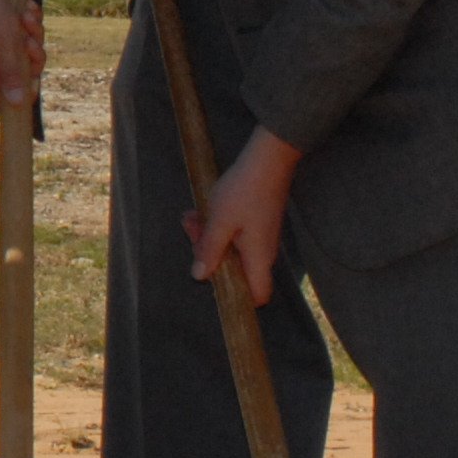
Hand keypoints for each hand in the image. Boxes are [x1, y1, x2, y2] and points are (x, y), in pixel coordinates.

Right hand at [0, 0, 44, 116]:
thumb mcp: (5, 44)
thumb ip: (11, 74)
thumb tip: (16, 103)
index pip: (7, 103)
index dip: (26, 92)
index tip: (34, 75)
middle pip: (23, 75)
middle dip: (33, 54)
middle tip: (28, 36)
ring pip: (26, 54)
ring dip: (33, 34)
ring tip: (26, 14)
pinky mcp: (1, 40)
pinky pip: (22, 39)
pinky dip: (28, 25)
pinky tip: (26, 9)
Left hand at [187, 128, 301, 303]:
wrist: (266, 160)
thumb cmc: (243, 192)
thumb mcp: (219, 222)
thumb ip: (209, 251)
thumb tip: (199, 277)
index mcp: (258, 258)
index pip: (258, 295)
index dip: (239, 297)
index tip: (214, 281)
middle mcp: (262, 251)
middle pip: (236, 269)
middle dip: (210, 255)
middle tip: (192, 233)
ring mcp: (260, 236)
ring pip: (230, 248)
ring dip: (208, 236)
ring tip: (191, 217)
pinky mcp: (255, 221)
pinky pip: (233, 233)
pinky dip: (216, 225)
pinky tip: (200, 211)